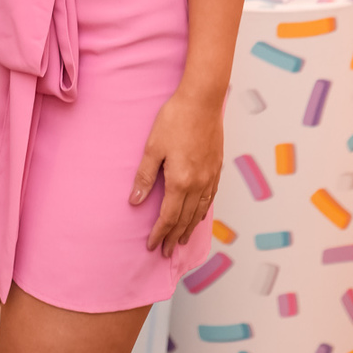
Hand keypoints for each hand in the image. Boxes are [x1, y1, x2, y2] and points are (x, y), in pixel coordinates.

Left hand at [130, 90, 223, 257]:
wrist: (202, 102)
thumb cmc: (174, 120)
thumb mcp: (153, 147)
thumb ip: (144, 176)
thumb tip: (135, 202)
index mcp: (180, 181)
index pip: (169, 217)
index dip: (159, 233)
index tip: (152, 245)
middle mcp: (198, 184)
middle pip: (185, 219)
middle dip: (173, 236)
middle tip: (165, 251)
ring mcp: (210, 178)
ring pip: (199, 212)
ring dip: (189, 228)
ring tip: (180, 239)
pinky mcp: (217, 169)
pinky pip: (210, 199)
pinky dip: (203, 212)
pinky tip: (198, 214)